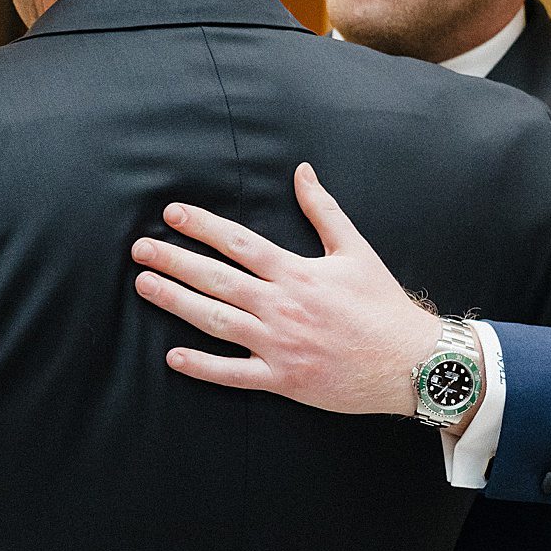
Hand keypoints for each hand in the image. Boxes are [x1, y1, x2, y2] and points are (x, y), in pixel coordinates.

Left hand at [131, 163, 476, 420]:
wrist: (410, 362)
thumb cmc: (382, 305)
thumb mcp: (355, 250)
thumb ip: (323, 210)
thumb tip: (303, 172)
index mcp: (297, 273)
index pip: (238, 243)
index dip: (202, 226)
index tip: (172, 215)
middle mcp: (282, 307)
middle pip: (216, 279)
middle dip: (174, 261)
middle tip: (140, 249)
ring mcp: (278, 345)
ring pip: (216, 321)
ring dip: (176, 302)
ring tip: (144, 286)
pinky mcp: (282, 379)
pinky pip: (234, 374)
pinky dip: (202, 366)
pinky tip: (173, 356)